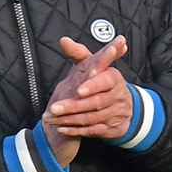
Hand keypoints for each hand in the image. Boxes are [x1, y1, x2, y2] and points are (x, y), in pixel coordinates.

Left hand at [42, 36, 132, 164]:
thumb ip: (78, 53)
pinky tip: (61, 128)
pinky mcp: (112, 128)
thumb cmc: (100, 82)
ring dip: (70, 119)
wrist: (119, 107)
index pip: (105, 82)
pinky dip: (76, 131)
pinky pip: (93, 131)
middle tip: (54, 107)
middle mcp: (118, 96)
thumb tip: (63, 40)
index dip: (92, 86)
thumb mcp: (92, 66)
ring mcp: (116, 113)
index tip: (79, 90)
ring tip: (51, 118)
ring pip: (92, 118)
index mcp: (114, 78)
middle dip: (74, 106)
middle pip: (96, 102)